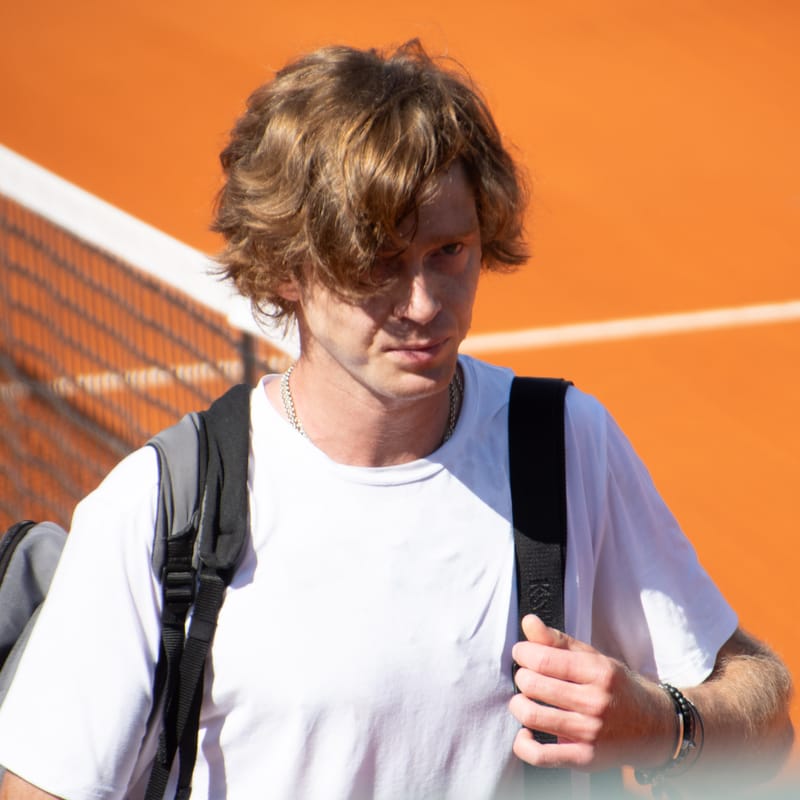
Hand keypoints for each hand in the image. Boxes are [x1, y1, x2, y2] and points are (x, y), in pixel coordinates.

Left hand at [509, 614, 672, 771]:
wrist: (654, 727)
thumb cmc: (618, 688)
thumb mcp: (594, 657)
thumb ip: (558, 640)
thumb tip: (528, 622)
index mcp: (599, 672)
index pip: (544, 660)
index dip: (523, 653)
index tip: (522, 652)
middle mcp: (596, 702)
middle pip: (534, 685)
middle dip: (522, 676)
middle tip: (526, 675)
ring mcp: (591, 733)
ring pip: (533, 716)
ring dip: (519, 705)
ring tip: (525, 700)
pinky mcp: (585, 759)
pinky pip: (541, 756)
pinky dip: (523, 744)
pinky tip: (526, 732)